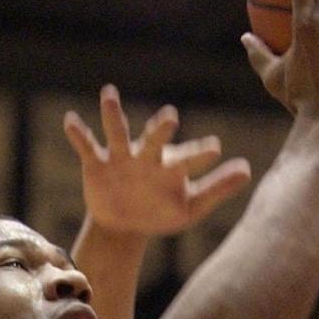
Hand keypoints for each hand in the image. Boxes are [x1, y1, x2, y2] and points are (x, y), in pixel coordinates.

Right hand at [63, 88, 251, 236]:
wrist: (125, 225)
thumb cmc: (162, 211)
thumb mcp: (191, 207)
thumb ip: (217, 188)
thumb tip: (247, 169)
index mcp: (171, 166)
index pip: (188, 158)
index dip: (200, 155)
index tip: (216, 150)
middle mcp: (147, 156)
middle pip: (155, 139)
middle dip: (161, 129)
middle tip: (170, 117)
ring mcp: (121, 158)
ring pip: (118, 133)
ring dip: (113, 115)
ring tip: (108, 94)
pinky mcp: (97, 164)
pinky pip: (87, 147)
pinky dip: (78, 134)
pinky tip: (70, 120)